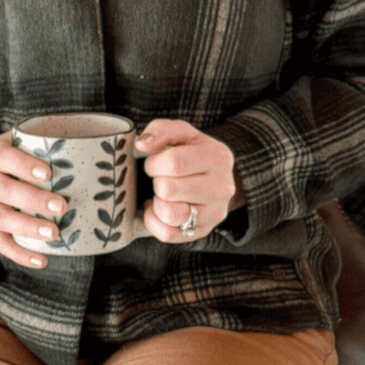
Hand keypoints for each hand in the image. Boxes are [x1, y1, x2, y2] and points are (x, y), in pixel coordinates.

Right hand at [0, 132, 66, 268]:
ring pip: (2, 219)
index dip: (24, 165)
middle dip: (33, 199)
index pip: (4, 157)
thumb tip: (85, 141)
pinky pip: (1, 244)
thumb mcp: (9, 143)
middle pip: (5, 191)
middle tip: (61, 205)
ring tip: (54, 233)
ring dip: (28, 227)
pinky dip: (20, 254)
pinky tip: (41, 260)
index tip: (48, 172)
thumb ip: (36, 141)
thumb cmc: (1, 162)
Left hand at [135, 119, 241, 243]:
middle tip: (160, 178)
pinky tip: (157, 209)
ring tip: (162, 194)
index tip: (154, 163)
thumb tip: (142, 144)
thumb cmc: (192, 154)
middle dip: (156, 182)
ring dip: (157, 202)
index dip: (154, 163)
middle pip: (168, 189)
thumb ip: (161, 129)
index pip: (174, 163)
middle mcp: (222, 187)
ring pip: (170, 214)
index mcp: (218, 157)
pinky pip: (167, 234)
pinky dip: (153, 221)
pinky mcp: (202, 231)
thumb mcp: (182, 134)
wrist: (214, 179)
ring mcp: (214, 213)